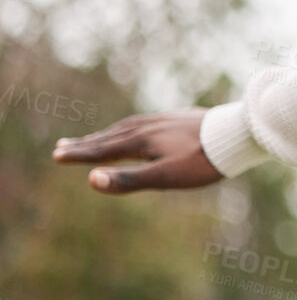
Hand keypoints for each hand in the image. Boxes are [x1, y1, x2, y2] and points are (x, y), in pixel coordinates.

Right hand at [51, 109, 223, 193]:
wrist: (237, 134)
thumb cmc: (201, 161)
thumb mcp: (164, 176)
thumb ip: (128, 180)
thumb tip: (91, 179)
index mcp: (139, 141)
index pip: (101, 150)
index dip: (79, 155)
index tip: (56, 156)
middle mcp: (146, 126)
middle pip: (109, 136)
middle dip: (85, 143)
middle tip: (61, 147)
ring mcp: (162, 120)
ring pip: (125, 128)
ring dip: (104, 135)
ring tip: (93, 140)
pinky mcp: (176, 119)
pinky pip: (142, 124)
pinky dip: (127, 129)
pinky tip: (135, 132)